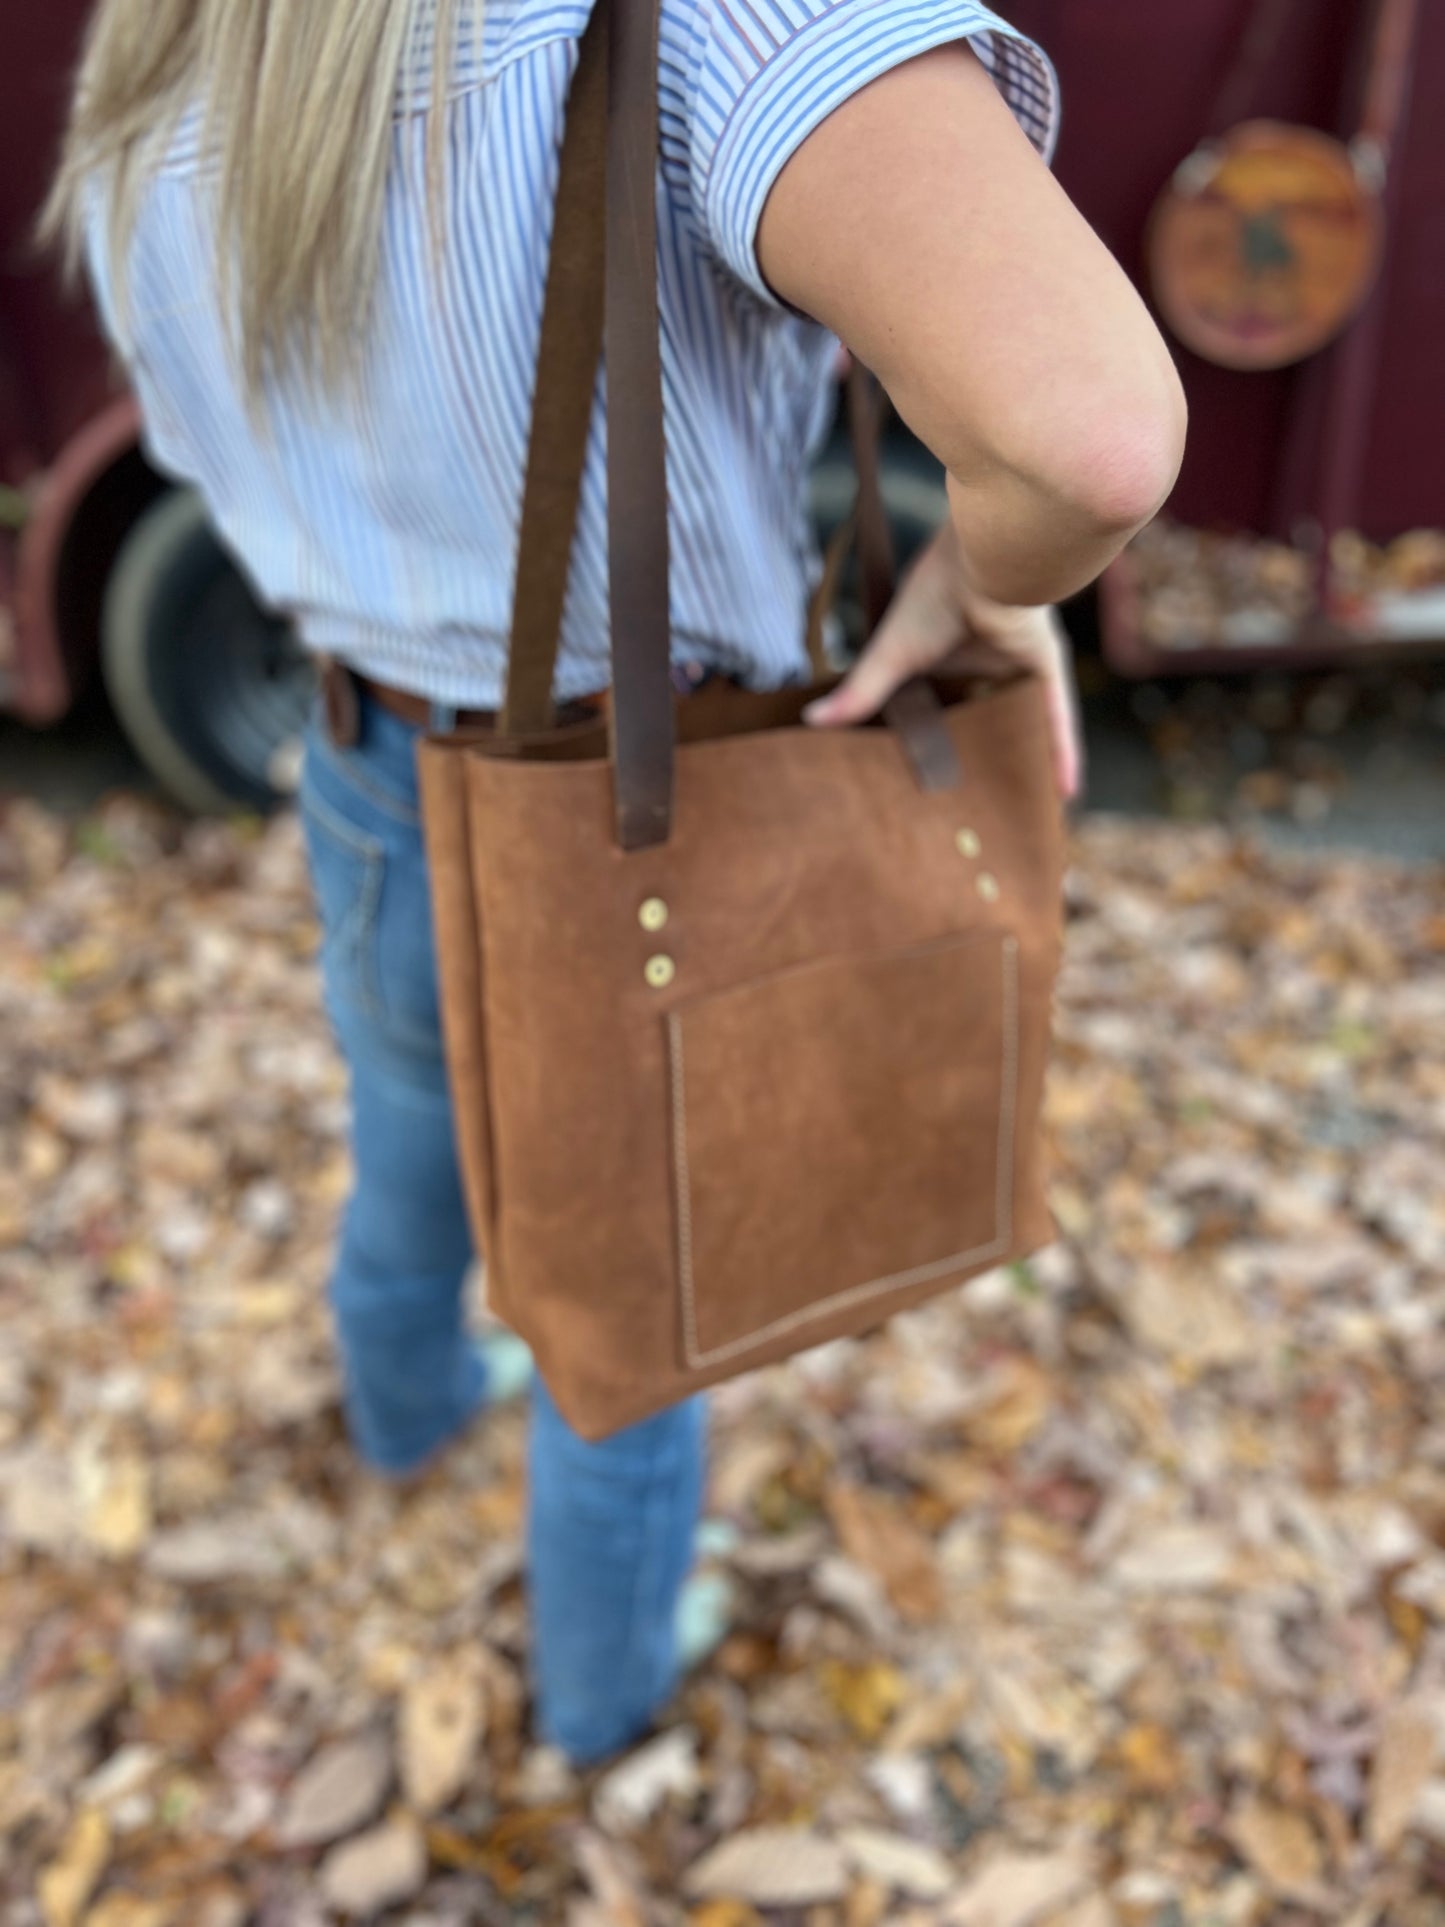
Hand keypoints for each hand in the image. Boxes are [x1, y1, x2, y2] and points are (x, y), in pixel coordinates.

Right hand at [803, 520, 1083, 800]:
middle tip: (975, 803)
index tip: (922, 773)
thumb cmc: (933, 597)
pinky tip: (1067, 792)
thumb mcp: (892, 655)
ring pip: (1025, 720)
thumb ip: (860, 692)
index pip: (940, 702)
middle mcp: (986, 658)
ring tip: (1024, 804)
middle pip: (986, 715)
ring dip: (1027, 756)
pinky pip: (1057, 717)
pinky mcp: (1045, 664)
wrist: (983, 560)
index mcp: (946, 653)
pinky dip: (1062, 752)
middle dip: (983, 751)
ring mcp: (1018, 662)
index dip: (933, 733)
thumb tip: (811, 720)